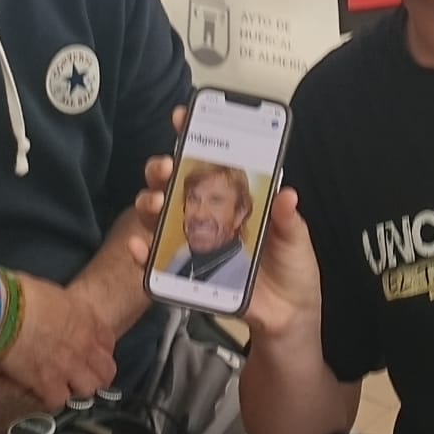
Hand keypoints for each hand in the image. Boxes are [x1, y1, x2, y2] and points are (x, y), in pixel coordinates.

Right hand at [0, 273, 118, 406]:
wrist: (3, 310)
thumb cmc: (22, 294)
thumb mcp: (55, 295)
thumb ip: (64, 312)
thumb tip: (55, 319)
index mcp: (88, 319)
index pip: (108, 341)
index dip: (99, 350)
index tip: (90, 354)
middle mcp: (85, 345)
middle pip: (106, 371)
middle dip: (95, 375)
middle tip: (82, 377)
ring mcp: (69, 366)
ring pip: (88, 390)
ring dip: (77, 390)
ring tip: (64, 389)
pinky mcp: (48, 383)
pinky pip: (59, 401)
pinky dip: (50, 399)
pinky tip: (42, 392)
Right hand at [128, 108, 324, 343]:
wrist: (286, 316)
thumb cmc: (291, 268)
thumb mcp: (295, 238)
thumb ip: (287, 218)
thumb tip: (286, 194)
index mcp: (233, 196)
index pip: (208, 160)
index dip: (191, 136)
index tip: (182, 117)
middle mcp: (206, 213)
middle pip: (172, 181)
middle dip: (162, 168)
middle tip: (167, 167)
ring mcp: (191, 240)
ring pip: (156, 213)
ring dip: (149, 203)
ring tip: (156, 203)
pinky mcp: (183, 272)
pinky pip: (154, 260)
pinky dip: (141, 251)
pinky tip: (138, 245)